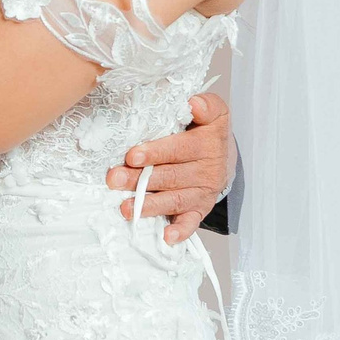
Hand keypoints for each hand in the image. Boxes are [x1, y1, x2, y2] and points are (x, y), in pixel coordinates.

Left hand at [108, 93, 234, 243]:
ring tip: (126, 207)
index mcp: (208, 142)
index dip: (156, 152)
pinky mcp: (200, 208)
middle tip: (115, 179)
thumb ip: (205, 105)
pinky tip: (166, 237)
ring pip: (175, 199)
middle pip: (171, 175)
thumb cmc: (206, 130)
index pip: (180, 147)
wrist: (224, 155)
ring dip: (150, 204)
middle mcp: (208, 168)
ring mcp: (203, 191)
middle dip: (141, 179)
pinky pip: (191, 221)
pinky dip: (180, 231)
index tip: (133, 155)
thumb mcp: (213, 112)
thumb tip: (192, 103)